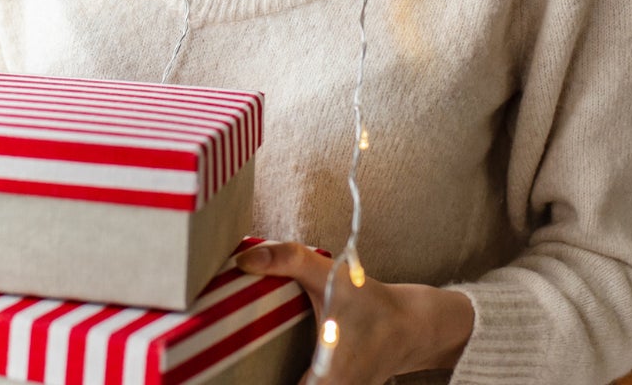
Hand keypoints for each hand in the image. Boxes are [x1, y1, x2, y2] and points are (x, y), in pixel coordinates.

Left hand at [234, 241, 474, 384]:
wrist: (413, 325)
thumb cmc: (372, 303)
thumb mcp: (331, 276)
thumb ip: (288, 260)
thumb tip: (243, 260)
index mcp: (328, 379)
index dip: (254, 384)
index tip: (221, 375)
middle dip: (256, 381)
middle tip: (219, 369)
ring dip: (271, 378)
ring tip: (240, 368)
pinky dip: (288, 380)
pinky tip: (268, 368)